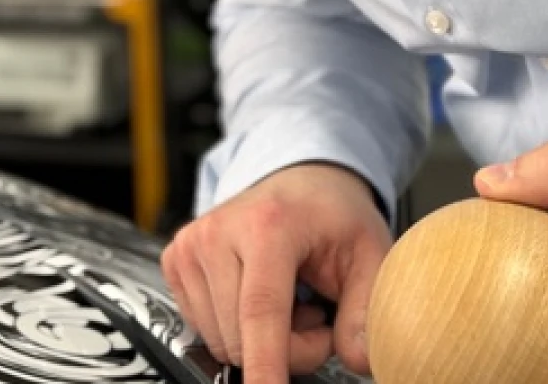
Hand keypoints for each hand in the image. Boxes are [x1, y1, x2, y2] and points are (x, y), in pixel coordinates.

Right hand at [161, 162, 391, 382]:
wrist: (300, 181)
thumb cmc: (331, 214)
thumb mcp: (370, 253)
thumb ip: (366, 310)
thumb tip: (360, 358)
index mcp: (267, 225)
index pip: (260, 312)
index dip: (266, 367)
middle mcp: (220, 231)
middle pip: (242, 338)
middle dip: (289, 350)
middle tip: (317, 319)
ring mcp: (192, 245)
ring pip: (221, 341)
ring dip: (261, 341)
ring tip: (289, 302)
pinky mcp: (176, 259)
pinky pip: (202, 328)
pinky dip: (234, 328)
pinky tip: (257, 295)